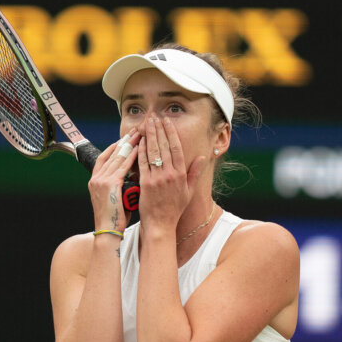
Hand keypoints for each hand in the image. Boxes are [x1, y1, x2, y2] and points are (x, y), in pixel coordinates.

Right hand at [88, 131, 140, 231]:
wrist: (108, 232)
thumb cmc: (115, 218)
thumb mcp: (114, 197)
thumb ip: (120, 184)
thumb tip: (133, 175)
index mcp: (95, 180)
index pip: (105, 156)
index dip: (116, 145)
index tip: (127, 137)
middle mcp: (96, 177)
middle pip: (112, 153)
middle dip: (125, 140)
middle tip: (136, 129)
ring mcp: (101, 180)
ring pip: (118, 156)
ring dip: (130, 143)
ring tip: (140, 133)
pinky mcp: (109, 184)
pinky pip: (123, 166)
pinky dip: (132, 155)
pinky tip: (140, 147)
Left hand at [137, 115, 207, 230]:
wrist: (161, 224)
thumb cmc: (174, 209)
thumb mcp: (189, 191)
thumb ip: (195, 173)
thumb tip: (202, 156)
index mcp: (181, 175)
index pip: (176, 148)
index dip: (171, 132)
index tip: (167, 121)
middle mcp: (170, 175)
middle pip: (164, 146)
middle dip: (159, 129)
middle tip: (155, 116)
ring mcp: (157, 179)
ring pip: (153, 152)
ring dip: (150, 135)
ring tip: (147, 123)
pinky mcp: (145, 183)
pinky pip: (142, 163)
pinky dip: (141, 150)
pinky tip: (139, 140)